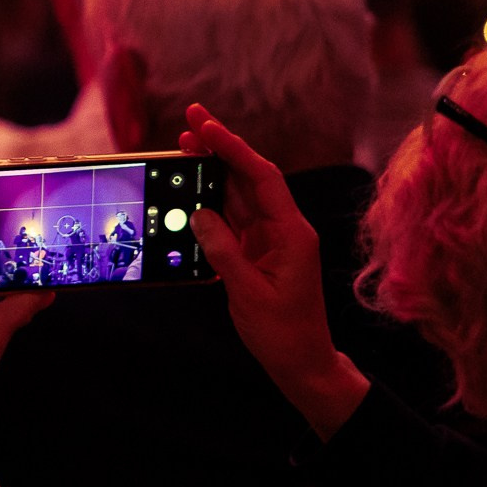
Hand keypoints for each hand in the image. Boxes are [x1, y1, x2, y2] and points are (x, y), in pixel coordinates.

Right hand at [181, 106, 368, 438]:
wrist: (302, 363)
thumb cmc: (283, 333)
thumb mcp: (249, 293)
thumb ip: (224, 250)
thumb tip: (200, 214)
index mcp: (291, 233)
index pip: (261, 177)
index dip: (233, 147)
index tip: (205, 125)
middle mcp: (284, 229)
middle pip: (249, 177)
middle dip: (220, 149)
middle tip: (189, 123)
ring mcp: (271, 239)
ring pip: (239, 195)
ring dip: (213, 173)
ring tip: (184, 149)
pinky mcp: (259, 251)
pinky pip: (234, 218)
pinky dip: (212, 203)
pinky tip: (192, 191)